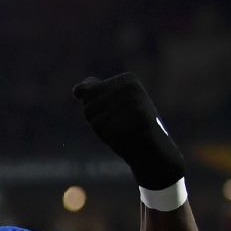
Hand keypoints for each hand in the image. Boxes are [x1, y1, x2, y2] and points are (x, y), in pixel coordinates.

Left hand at [72, 73, 184, 189]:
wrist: (152, 150)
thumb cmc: (128, 126)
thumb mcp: (109, 106)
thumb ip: (93, 93)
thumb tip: (77, 89)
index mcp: (127, 79)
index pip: (88, 94)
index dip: (96, 110)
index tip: (116, 113)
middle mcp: (131, 88)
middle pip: (88, 107)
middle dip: (97, 121)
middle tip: (120, 124)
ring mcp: (135, 103)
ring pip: (94, 121)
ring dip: (103, 131)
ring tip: (123, 131)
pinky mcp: (136, 120)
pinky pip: (105, 132)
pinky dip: (111, 139)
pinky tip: (127, 138)